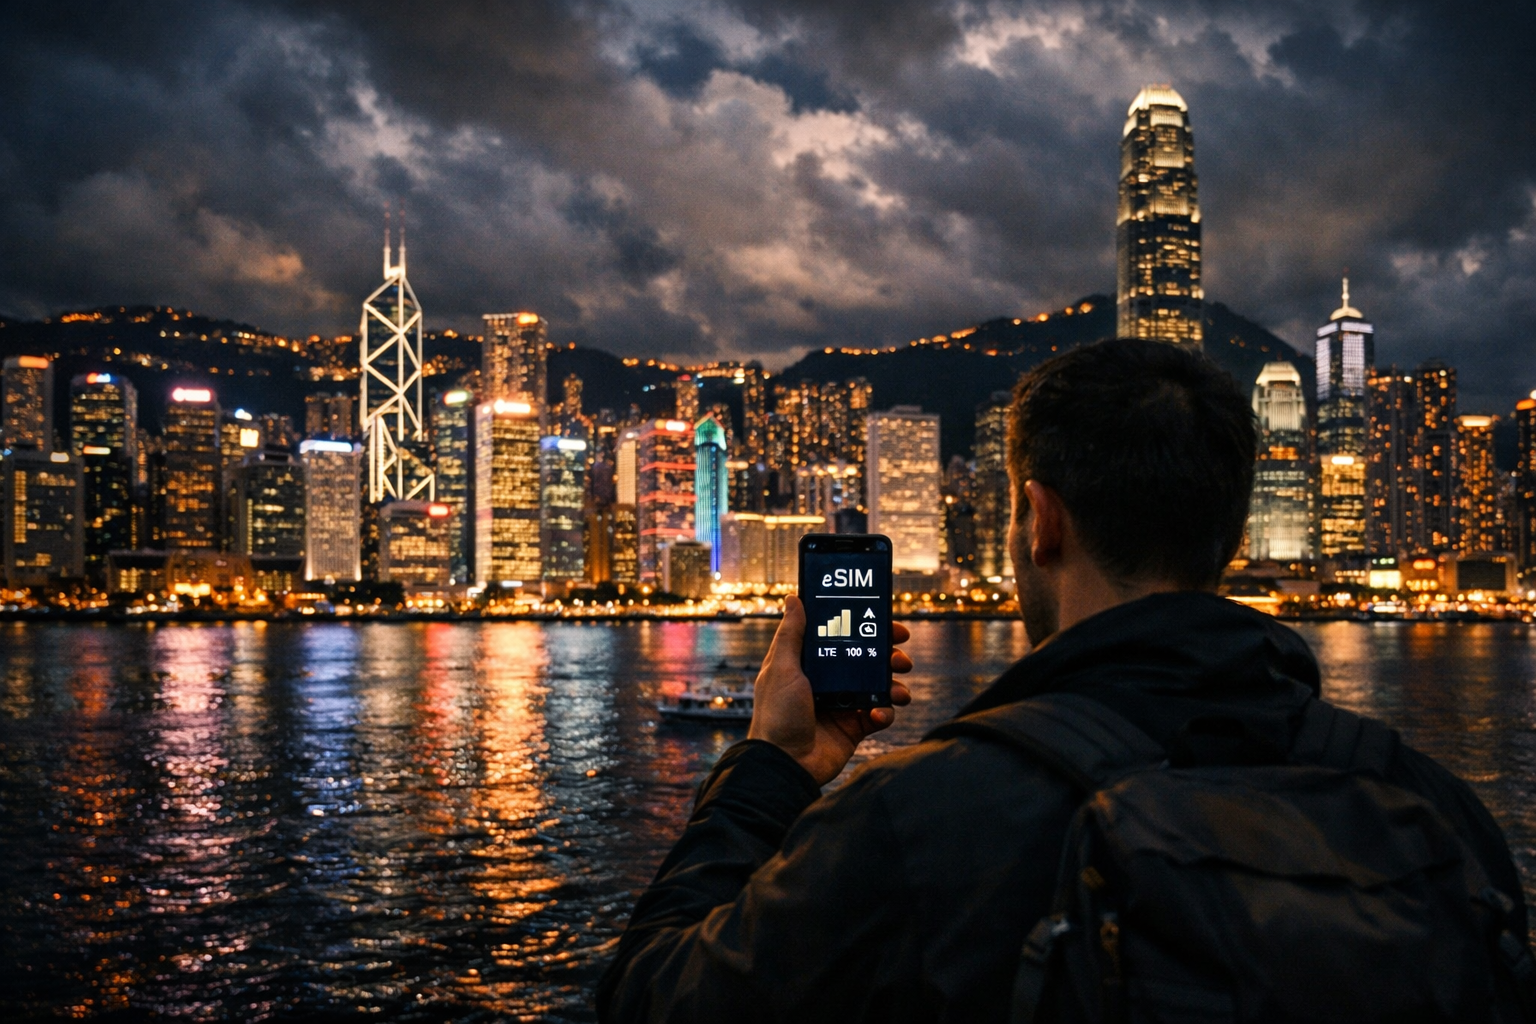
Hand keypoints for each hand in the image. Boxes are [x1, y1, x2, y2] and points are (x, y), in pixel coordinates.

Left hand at [748, 595, 912, 785]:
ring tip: (898, 689)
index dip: (864, 627)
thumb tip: (793, 599)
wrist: (785, 765)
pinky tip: (880, 713)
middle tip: (900, 657)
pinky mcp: (853, 727)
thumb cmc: (776, 716)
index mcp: (810, 664)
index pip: (841, 636)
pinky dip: (886, 712)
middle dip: (888, 655)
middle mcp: (828, 681)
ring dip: (894, 684)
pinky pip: (879, 714)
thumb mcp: (781, 669)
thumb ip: (791, 635)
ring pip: (878, 686)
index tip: (885, 621)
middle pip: (866, 659)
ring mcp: (842, 704)